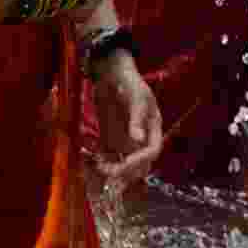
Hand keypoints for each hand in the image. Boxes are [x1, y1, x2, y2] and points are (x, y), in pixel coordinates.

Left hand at [90, 52, 161, 182]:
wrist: (112, 75)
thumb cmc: (130, 83)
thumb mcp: (137, 97)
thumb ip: (137, 119)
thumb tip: (139, 140)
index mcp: (153, 128)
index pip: (152, 150)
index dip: (142, 159)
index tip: (127, 161)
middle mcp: (140, 138)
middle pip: (139, 163)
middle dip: (128, 171)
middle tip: (112, 172)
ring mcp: (125, 140)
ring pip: (123, 164)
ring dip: (114, 171)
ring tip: (101, 169)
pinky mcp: (110, 140)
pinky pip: (108, 156)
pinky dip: (102, 163)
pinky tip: (94, 162)